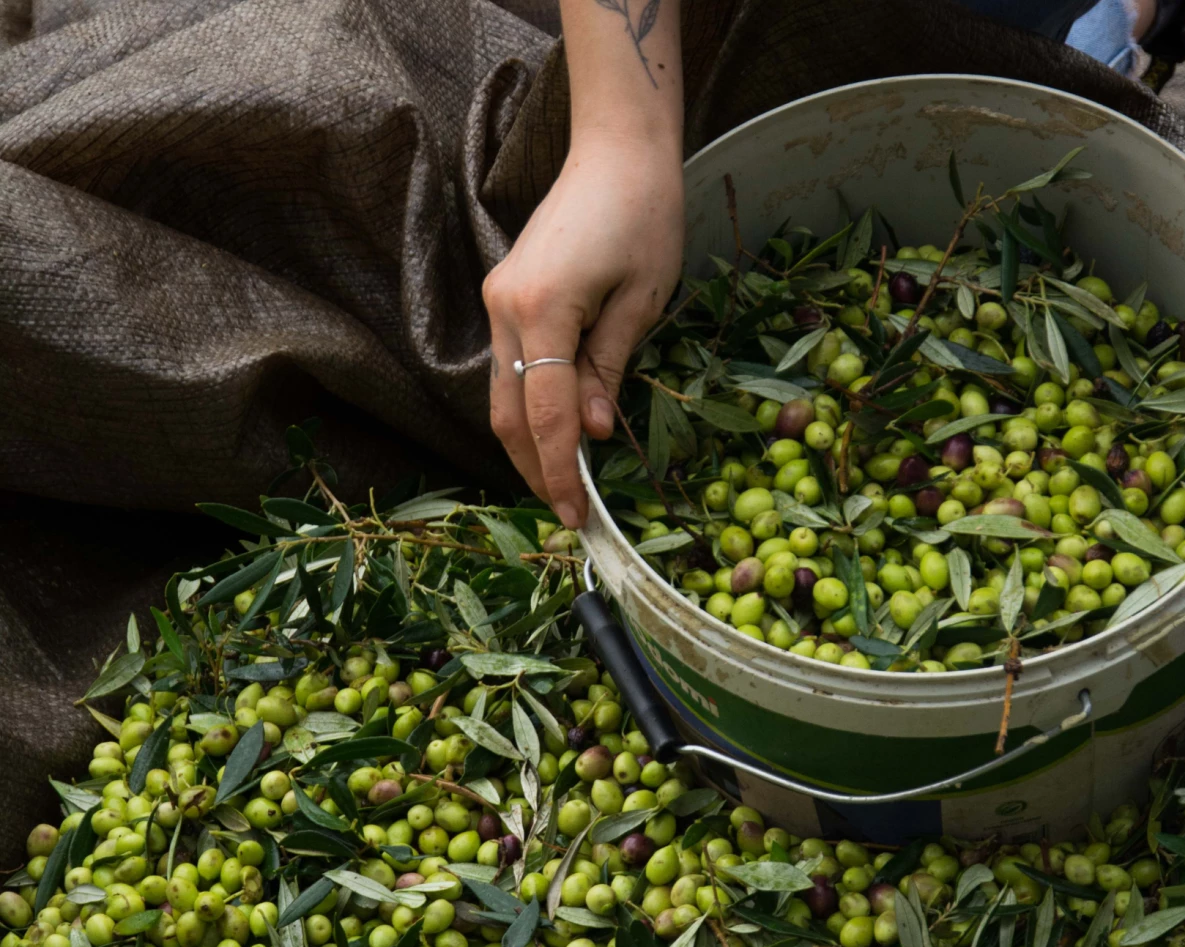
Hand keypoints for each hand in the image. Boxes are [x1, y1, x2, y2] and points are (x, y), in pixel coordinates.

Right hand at [483, 139, 683, 528]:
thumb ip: (609, 371)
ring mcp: (497, 301)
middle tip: (570, 514)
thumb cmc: (645, 215)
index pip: (547, 415)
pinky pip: (509, 369)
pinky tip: (558, 434)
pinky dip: (530, 408)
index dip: (560, 472)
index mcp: (542, 309)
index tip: (577, 515)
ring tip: (564, 484)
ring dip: (529, 444)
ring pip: (502, 396)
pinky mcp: (504, 296)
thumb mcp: (642, 301)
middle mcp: (504, 308)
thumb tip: (590, 435)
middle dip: (536, 469)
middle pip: (509, 414)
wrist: (616, 149)